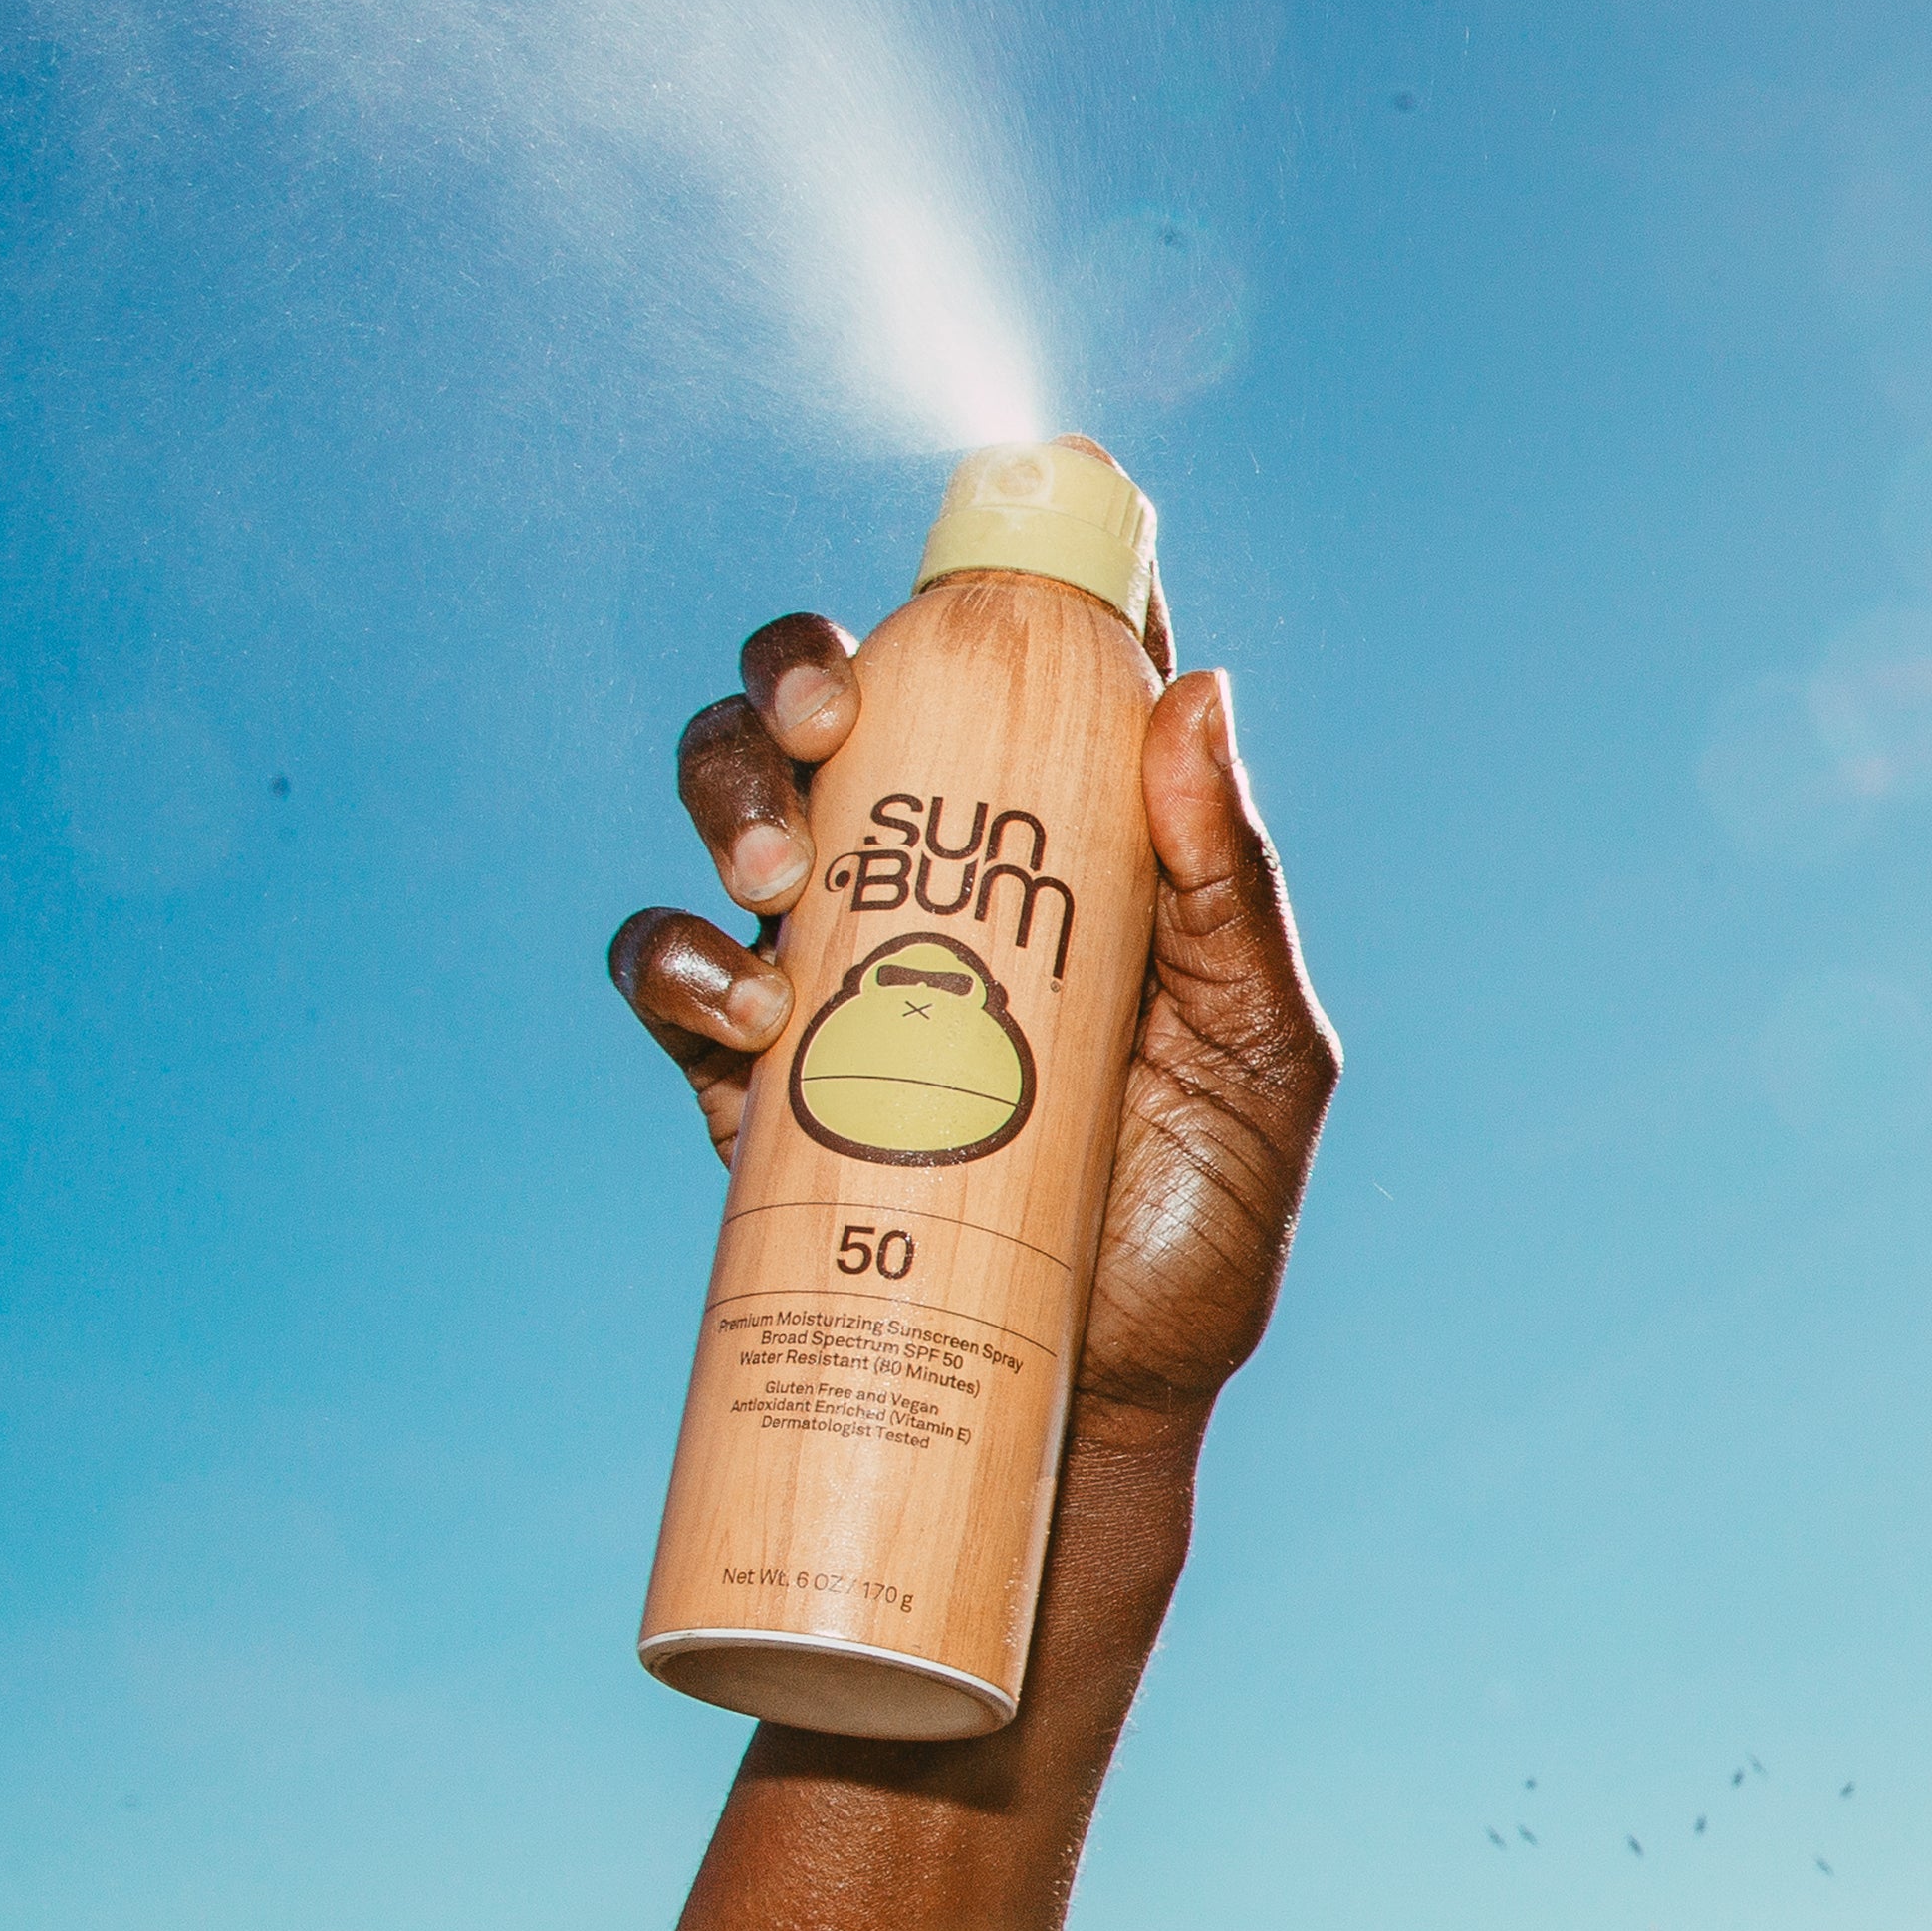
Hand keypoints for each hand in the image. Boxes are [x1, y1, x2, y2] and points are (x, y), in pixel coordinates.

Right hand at [610, 616, 1339, 1443]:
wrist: (1097, 1412)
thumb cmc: (1202, 1232)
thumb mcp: (1260, 1059)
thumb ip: (1230, 892)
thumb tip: (1196, 694)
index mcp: (1069, 846)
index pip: (1030, 670)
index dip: (1016, 574)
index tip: (1020, 517)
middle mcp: (939, 877)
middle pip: (833, 701)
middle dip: (801, 667)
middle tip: (835, 717)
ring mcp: (837, 966)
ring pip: (732, 801)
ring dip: (725, 786)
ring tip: (777, 864)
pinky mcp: (757, 1078)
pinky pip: (670, 974)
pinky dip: (676, 961)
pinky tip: (741, 1005)